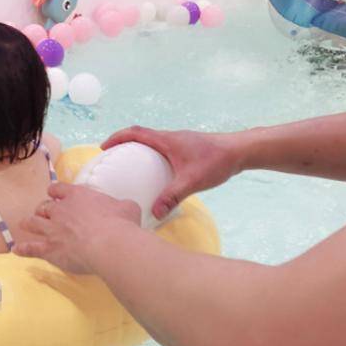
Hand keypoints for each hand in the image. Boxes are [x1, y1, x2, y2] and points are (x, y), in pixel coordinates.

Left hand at [15, 183, 140, 273]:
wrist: (109, 243)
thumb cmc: (121, 222)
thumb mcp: (127, 207)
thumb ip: (122, 206)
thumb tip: (127, 208)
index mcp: (78, 195)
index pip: (59, 189)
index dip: (56, 192)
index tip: (55, 194)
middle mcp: (61, 210)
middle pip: (44, 207)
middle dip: (43, 209)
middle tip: (43, 213)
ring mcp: (52, 229)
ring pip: (34, 223)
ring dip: (29, 223)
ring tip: (24, 224)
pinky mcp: (50, 248)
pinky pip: (32, 248)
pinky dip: (23, 249)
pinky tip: (16, 249)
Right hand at [102, 126, 243, 218]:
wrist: (241, 151)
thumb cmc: (216, 161)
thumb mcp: (192, 181)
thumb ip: (172, 196)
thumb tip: (154, 213)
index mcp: (166, 140)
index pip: (135, 132)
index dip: (117, 137)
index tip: (104, 147)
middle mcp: (170, 137)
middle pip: (141, 135)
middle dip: (124, 143)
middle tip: (113, 158)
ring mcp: (179, 142)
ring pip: (152, 141)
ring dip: (138, 149)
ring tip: (130, 166)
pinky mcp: (187, 148)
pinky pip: (163, 148)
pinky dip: (152, 156)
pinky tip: (157, 173)